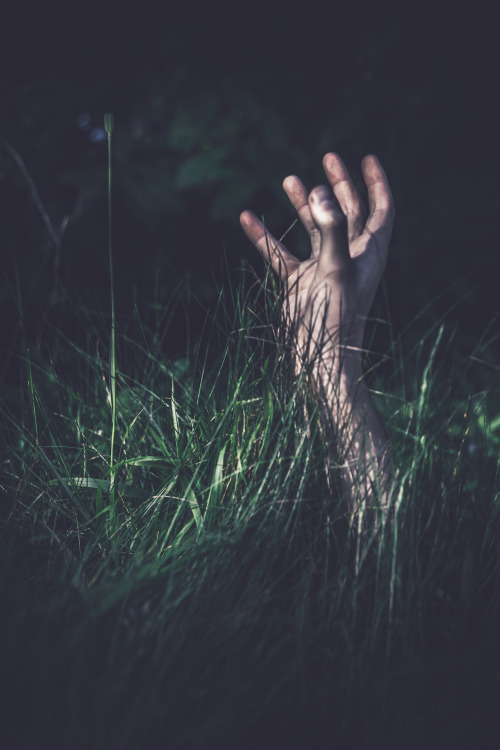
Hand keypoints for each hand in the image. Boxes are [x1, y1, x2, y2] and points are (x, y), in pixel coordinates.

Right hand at [240, 153, 394, 376]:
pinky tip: (247, 219)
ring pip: (314, 229)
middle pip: (348, 212)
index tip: (366, 158)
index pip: (381, 210)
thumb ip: (331, 229)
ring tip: (288, 178)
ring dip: (304, 205)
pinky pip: (281, 254)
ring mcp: (322, 271)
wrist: (317, 365)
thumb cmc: (333, 322)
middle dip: (339, 185)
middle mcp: (347, 259)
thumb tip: (320, 191)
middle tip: (328, 158)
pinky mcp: (299, 286)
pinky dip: (266, 237)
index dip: (377, 183)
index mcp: (368, 254)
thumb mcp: (335, 271)